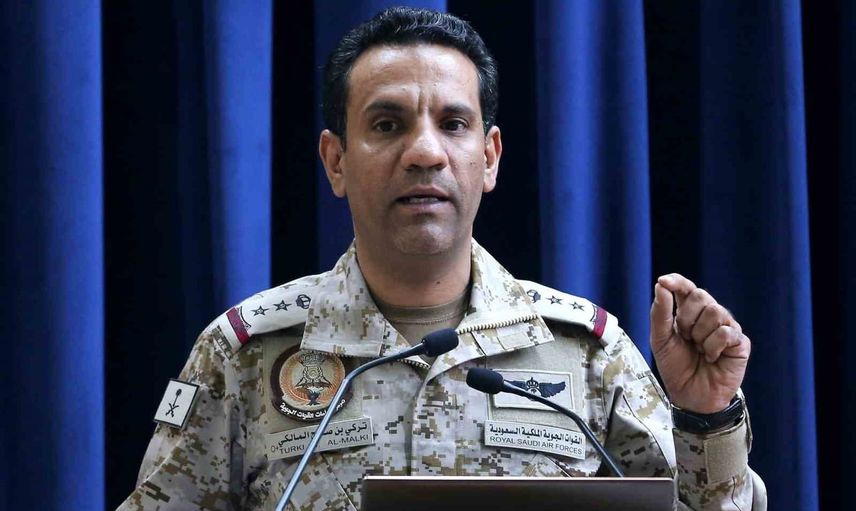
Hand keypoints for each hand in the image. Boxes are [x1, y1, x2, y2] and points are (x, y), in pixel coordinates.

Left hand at [649, 273, 749, 413]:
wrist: (691, 395)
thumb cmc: (676, 366)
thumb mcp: (660, 339)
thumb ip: (660, 313)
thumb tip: (661, 284)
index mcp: (689, 312)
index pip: (686, 287)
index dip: (677, 281)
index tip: (664, 281)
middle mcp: (710, 315)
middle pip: (701, 296)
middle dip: (686, 318)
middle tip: (685, 338)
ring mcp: (727, 327)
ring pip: (715, 312)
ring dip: (700, 335)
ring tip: (699, 350)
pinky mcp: (740, 342)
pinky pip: (726, 332)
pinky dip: (712, 347)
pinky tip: (711, 358)